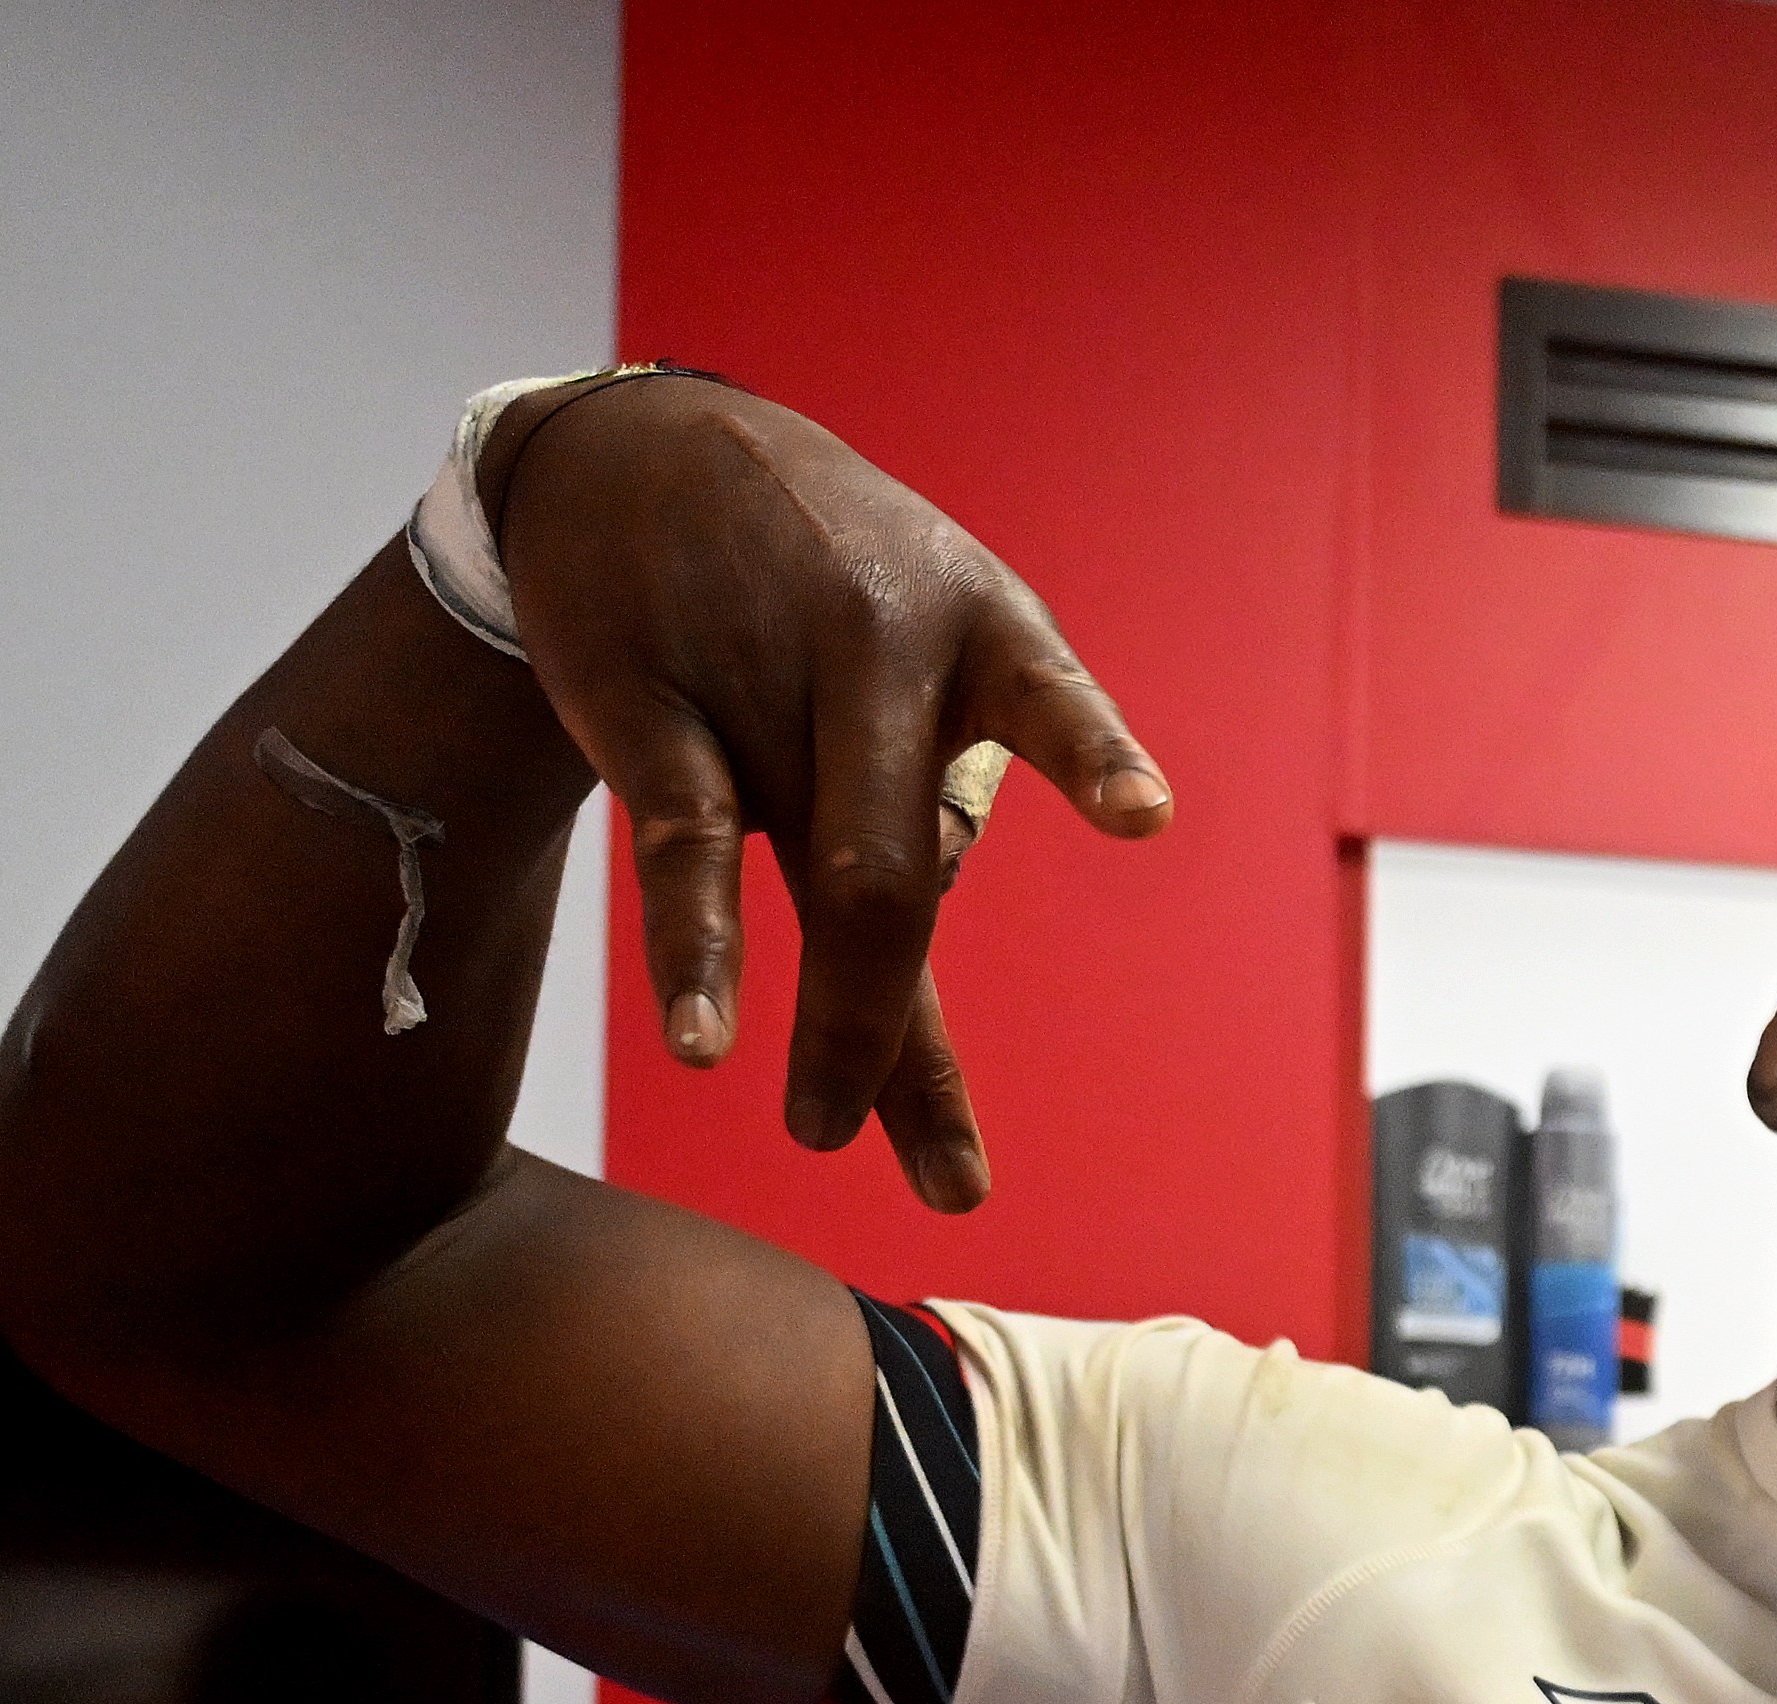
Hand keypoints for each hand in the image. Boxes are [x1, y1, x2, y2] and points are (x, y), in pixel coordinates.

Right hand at [484, 374, 1173, 1207]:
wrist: (633, 450)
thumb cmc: (820, 583)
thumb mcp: (923, 635)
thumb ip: (938, 796)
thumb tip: (909, 982)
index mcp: (979, 633)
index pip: (1050, 698)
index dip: (1093, 757)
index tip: (1142, 816)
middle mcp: (881, 656)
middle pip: (907, 874)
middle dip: (906, 1036)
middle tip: (939, 1179)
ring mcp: (765, 683)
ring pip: (822, 880)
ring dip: (838, 1025)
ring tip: (826, 1132)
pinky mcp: (651, 705)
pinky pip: (689, 847)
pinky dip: (703, 948)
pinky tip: (708, 1038)